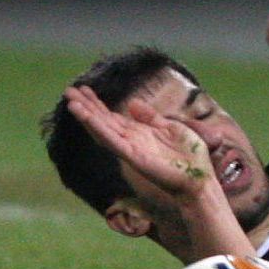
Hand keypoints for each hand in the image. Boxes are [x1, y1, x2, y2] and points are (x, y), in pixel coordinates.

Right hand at [64, 83, 215, 200]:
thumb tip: (132, 103)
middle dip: (86, 106)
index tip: (85, 89)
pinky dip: (98, 128)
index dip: (98, 104)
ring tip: (71, 102)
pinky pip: (112, 141)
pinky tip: (87, 117)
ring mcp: (130, 149)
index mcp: (138, 133)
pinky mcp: (133, 156)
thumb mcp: (171, 128)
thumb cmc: (189, 157)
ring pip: (103, 130)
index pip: (112, 116)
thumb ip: (150, 117)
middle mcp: (130, 140)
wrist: (199, 179)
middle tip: (69, 90)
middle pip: (103, 120)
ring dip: (87, 116)